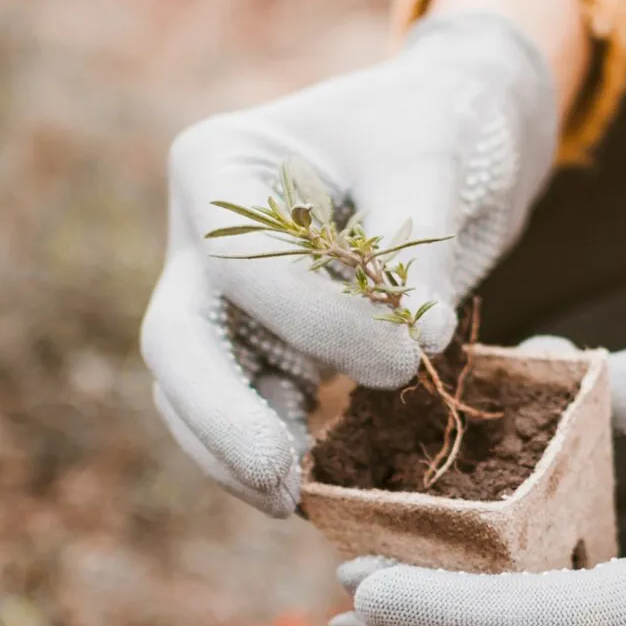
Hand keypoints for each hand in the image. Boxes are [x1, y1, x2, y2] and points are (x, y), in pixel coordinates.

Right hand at [140, 11, 557, 514]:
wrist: (447, 135)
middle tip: (278, 477)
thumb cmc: (431, 123)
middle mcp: (199, 235)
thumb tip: (422, 333)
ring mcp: (221, 297)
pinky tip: (311, 491)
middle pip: (177, 340)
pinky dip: (271, 450)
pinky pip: (244, 410)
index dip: (317, 320)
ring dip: (235, 453)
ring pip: (194, 391)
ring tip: (293, 501)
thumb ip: (420, 241)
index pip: (239, 263)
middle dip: (218, 416)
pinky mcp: (259, 346)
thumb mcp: (432, 153)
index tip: (407, 353)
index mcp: (218, 165)